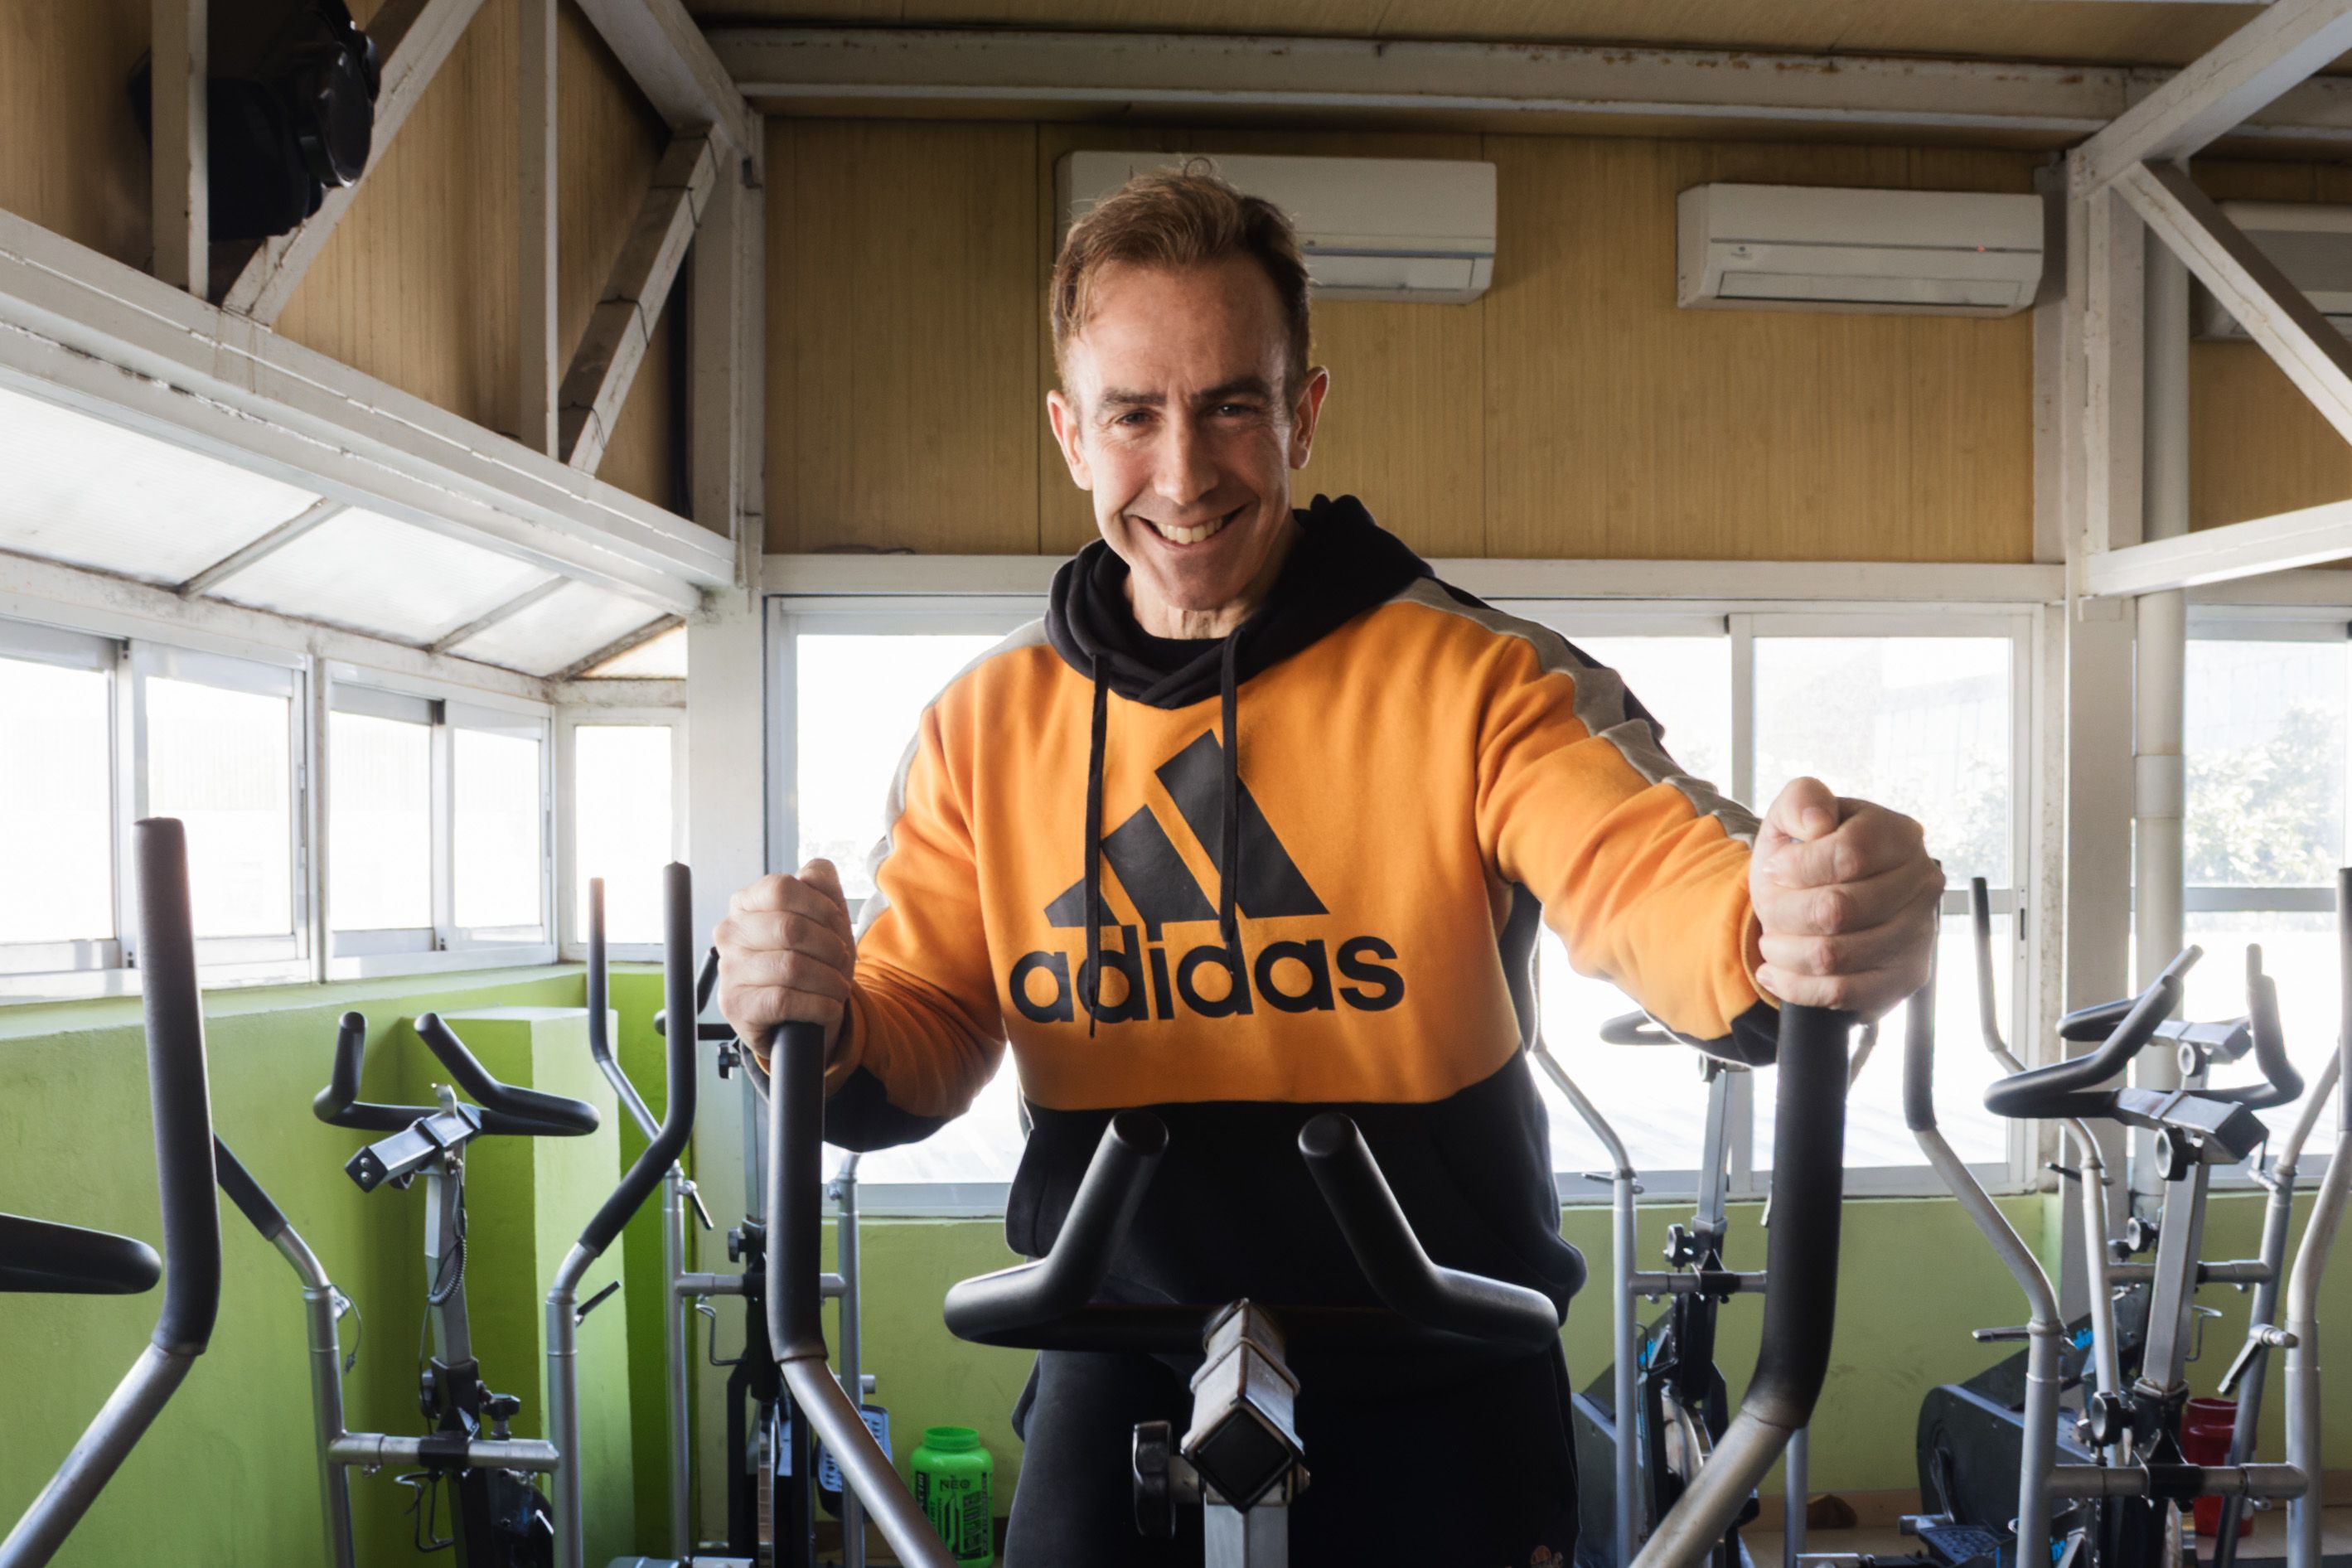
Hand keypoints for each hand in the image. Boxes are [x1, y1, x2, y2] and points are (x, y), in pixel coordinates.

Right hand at [714, 859, 859, 1057]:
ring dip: (829, 981)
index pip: (782, 888)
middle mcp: (730, 932)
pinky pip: (784, 1000)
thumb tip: (814, 871)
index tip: (838, 925)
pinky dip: (818, 1005)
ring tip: (837, 987)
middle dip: (830, 948)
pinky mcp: (735, 1005)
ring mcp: (728, 969)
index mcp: (746, 903)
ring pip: (791, 967)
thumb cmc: (812, 960)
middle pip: (790, 928)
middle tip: (842, 963)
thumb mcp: (822, 916)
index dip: (820, 906)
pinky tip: (827, 1007)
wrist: (800, 1016)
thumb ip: (821, 883)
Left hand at [1749, 777, 1941, 1018]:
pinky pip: (1843, 993)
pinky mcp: (1907, 976)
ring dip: (1784, 951)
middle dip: (1782, 912)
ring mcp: (1920, 934)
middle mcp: (1921, 883)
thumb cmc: (1806, 856)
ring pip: (1834, 955)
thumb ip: (1803, 800)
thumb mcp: (1794, 816)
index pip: (1849, 854)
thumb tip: (1817, 822)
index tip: (1773, 868)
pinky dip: (1796, 986)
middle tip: (1767, 908)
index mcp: (1898, 834)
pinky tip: (1776, 971)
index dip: (1798, 866)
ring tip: (1772, 940)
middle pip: (1837, 910)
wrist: (1821, 901)